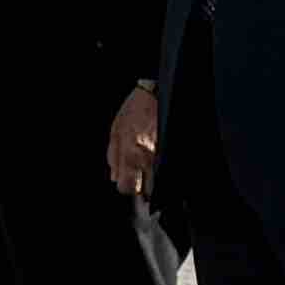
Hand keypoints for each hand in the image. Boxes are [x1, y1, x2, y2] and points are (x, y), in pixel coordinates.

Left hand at [106, 83, 160, 197]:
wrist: (156, 94)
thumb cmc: (134, 110)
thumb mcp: (116, 131)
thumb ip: (113, 156)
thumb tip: (114, 177)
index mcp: (130, 153)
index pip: (127, 187)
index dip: (125, 187)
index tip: (125, 182)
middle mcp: (147, 158)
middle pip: (145, 190)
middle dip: (140, 186)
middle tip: (137, 176)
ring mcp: (162, 155)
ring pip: (158, 182)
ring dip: (152, 179)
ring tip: (147, 165)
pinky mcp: (171, 151)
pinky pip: (165, 167)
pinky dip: (160, 167)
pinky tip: (156, 158)